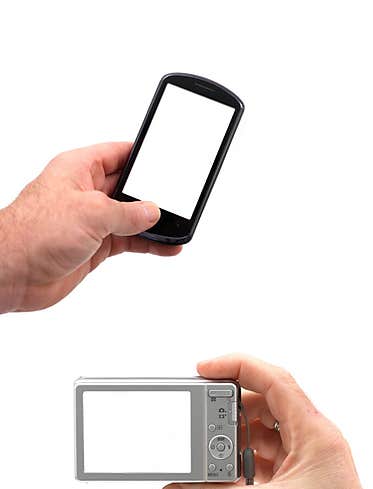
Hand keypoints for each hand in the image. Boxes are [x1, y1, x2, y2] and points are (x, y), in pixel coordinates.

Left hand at [0, 142, 178, 312]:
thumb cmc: (34, 232)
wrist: (14, 271)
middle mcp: (86, 192)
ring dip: (154, 223)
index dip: (143, 156)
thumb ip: (128, 212)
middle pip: (129, 186)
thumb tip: (153, 212)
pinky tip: (166, 247)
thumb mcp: (92, 212)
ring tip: (178, 227)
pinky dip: (149, 244)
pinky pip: (130, 240)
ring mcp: (91, 220)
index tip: (166, 161)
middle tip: (177, 201)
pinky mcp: (95, 245)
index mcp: (79, 169)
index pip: (118, 153)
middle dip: (153, 194)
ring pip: (132, 217)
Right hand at [159, 354, 372, 488]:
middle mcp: (313, 442)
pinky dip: (241, 465)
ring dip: (234, 441)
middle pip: (266, 406)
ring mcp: (307, 463)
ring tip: (208, 456)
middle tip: (198, 421)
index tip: (205, 369)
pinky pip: (265, 461)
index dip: (238, 367)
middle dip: (229, 409)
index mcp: (315, 434)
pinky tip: (222, 479)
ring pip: (264, 435)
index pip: (275, 381)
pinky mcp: (299, 485)